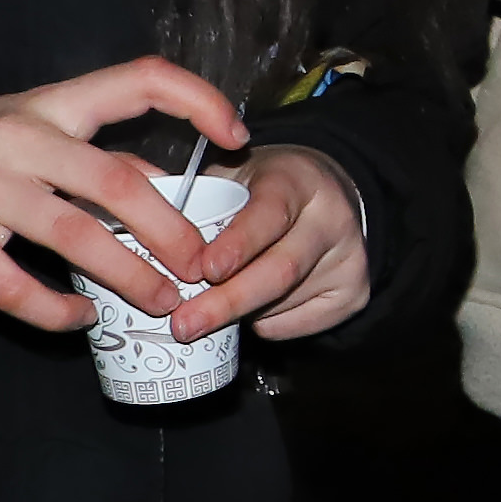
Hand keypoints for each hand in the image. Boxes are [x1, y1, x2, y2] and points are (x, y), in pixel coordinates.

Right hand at [0, 54, 253, 333]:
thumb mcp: (33, 135)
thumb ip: (95, 155)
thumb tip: (172, 188)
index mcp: (49, 105)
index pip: (137, 79)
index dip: (198, 100)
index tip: (240, 136)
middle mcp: (17, 139)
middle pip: (116, 181)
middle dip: (171, 230)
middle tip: (203, 267)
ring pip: (76, 238)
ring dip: (130, 277)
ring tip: (163, 303)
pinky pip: (19, 289)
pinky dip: (58, 312)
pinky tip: (83, 318)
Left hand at [173, 143, 375, 341]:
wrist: (328, 196)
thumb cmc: (264, 190)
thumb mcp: (234, 177)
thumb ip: (199, 202)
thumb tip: (146, 243)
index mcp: (297, 179)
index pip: (270, 214)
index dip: (238, 244)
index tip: (204, 270)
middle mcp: (332, 218)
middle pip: (281, 270)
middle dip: (227, 301)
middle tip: (184, 325)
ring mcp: (350, 258)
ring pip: (285, 302)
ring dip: (238, 313)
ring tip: (205, 311)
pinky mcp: (355, 292)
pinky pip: (297, 324)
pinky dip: (263, 324)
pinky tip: (252, 307)